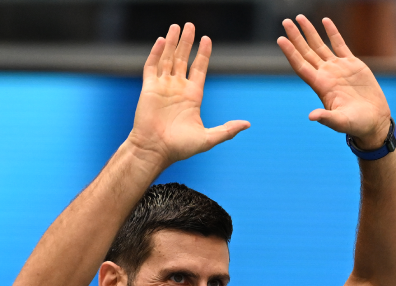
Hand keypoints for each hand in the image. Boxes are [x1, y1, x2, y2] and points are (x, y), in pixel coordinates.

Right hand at [128, 23, 249, 168]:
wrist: (155, 150)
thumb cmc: (180, 147)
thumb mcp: (208, 139)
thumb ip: (227, 130)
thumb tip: (247, 125)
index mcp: (192, 96)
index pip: (199, 68)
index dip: (203, 53)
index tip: (207, 39)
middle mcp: (178, 88)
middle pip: (183, 58)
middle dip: (187, 42)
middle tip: (190, 25)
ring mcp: (162, 87)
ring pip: (168, 59)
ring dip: (171, 42)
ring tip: (176, 27)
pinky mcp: (149, 89)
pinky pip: (152, 67)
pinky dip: (156, 54)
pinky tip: (160, 41)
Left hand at [278, 15, 391, 149]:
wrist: (373, 121)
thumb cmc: (356, 124)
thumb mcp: (340, 122)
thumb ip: (327, 118)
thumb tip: (312, 116)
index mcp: (321, 86)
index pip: (301, 66)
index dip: (291, 52)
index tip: (281, 39)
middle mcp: (326, 75)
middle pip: (306, 52)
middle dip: (296, 37)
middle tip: (285, 21)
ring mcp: (338, 68)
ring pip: (320, 46)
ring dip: (310, 32)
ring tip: (300, 18)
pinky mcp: (352, 65)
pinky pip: (339, 44)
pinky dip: (332, 32)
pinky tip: (325, 21)